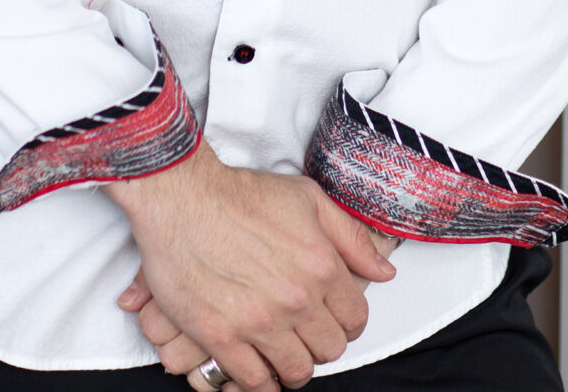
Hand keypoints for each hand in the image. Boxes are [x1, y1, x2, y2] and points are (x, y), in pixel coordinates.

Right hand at [109, 140, 395, 389]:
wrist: (183, 197)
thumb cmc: (242, 194)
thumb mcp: (308, 199)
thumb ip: (351, 238)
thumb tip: (385, 271)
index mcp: (321, 265)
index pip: (355, 318)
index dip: (347, 320)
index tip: (333, 317)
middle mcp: (296, 299)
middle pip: (329, 349)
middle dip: (321, 343)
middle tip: (306, 333)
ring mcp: (259, 322)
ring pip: (295, 371)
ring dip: (294, 366)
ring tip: (284, 352)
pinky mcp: (222, 337)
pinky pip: (254, 381)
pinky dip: (261, 382)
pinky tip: (258, 368)